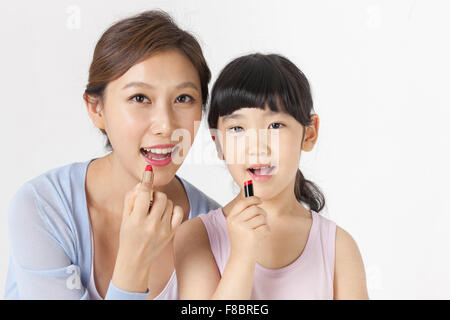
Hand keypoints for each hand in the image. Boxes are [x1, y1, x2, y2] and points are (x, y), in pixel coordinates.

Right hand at [111, 172, 183, 292]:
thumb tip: (142, 183)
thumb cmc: (128, 236)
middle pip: (160, 197)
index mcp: (136, 220)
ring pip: (169, 203)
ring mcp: (163, 229)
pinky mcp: (172, 233)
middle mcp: (151, 225)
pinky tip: (165, 213)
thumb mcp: (124, 218)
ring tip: (155, 209)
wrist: (135, 260)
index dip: (146, 181)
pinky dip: (173, 209)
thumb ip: (130, 198)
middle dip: (154, 195)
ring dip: (162, 202)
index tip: (148, 172)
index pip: (143, 194)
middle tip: (149, 201)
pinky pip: (178, 212)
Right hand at [226, 196, 269, 262]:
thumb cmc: (242, 239)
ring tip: (260, 230)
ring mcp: (243, 229)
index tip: (260, 200)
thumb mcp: (238, 225)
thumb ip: (245, 212)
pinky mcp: (253, 235)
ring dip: (265, 223)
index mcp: (231, 218)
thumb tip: (256, 198)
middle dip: (262, 212)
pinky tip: (261, 237)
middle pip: (254, 208)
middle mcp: (236, 222)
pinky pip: (266, 227)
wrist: (241, 257)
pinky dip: (267, 231)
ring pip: (262, 217)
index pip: (243, 203)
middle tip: (263, 218)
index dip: (253, 199)